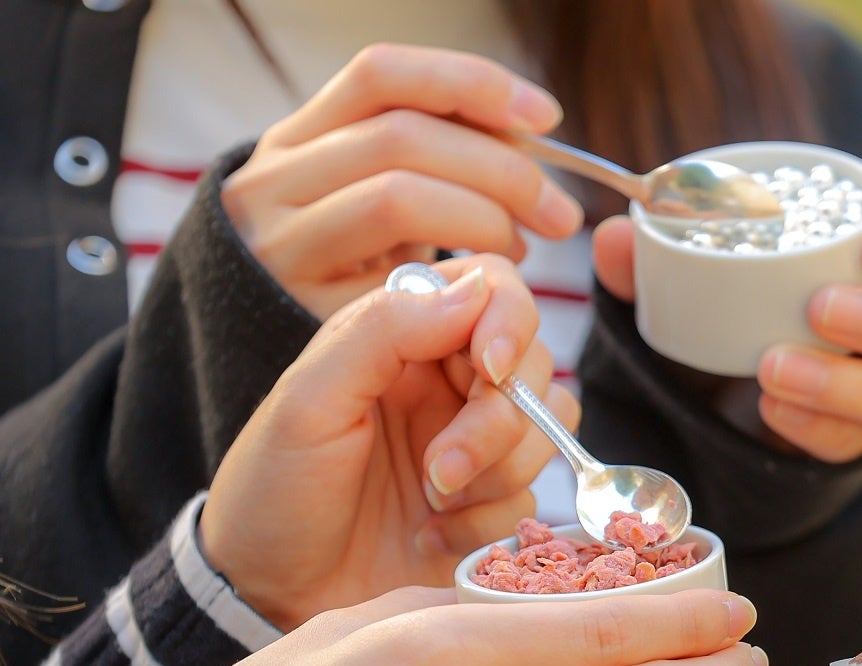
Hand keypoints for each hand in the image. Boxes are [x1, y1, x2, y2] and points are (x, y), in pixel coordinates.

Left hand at [200, 254, 577, 631]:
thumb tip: (474, 289)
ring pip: (547, 432)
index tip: (489, 370)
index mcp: (403, 339)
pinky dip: (488, 522)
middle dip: (499, 422)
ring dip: (496, 474)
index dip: (509, 322)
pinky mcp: (491, 507)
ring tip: (429, 503)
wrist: (272, 597)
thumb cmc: (274, 492)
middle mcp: (448, 385)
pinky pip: (533, 498)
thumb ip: (384, 330)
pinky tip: (432, 537)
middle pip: (533, 367)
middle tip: (441, 470)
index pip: (494, 291)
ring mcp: (475, 446)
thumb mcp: (309, 400)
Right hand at [222, 44, 584, 318]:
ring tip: (522, 246)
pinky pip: (398, 283)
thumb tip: (528, 129)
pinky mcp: (302, 312)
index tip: (545, 117)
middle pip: (403, 138)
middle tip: (559, 212)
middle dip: (503, 169)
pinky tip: (486, 291)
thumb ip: (428, 158)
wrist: (253, 346)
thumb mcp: (366, 199)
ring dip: (484, 219)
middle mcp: (273, 184)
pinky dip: (460, 281)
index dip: (471, 83)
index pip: (382, 75)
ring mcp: (282, 248)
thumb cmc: (341, 266)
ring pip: (397, 198)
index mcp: (293, 140)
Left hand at [593, 218, 861, 461]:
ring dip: (847, 384)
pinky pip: (854, 443)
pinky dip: (815, 427)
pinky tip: (772, 411)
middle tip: (821, 309)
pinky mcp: (854, 442)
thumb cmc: (740, 304)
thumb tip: (617, 237)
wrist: (730, 387)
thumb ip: (661, 256)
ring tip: (776, 370)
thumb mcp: (701, 274)